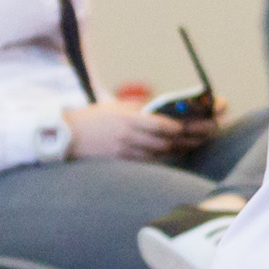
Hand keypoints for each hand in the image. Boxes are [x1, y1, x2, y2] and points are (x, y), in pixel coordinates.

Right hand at [63, 101, 199, 162]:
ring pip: (157, 153)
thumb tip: (164, 110)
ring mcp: (124, 151)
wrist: (69, 135)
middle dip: (183, 139)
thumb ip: (141, 109)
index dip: (175, 127)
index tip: (185, 126)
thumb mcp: (118, 107)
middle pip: (162, 141)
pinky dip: (160, 157)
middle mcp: (127, 136)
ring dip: (175, 149)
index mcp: (127, 118)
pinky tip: (171, 153)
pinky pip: (146, 161)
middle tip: (199, 135)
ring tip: (190, 144)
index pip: (158, 125)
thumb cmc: (95, 117)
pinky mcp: (121, 161)